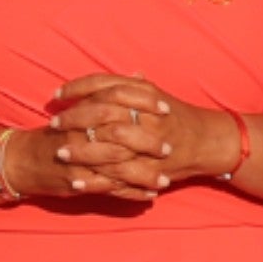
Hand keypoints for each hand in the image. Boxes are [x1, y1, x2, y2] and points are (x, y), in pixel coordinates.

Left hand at [46, 73, 240, 195]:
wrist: (209, 142)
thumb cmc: (177, 116)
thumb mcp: (155, 94)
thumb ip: (130, 85)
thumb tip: (106, 79)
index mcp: (144, 94)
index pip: (104, 85)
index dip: (77, 89)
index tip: (57, 95)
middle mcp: (147, 115)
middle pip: (102, 113)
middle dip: (74, 119)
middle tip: (53, 124)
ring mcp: (150, 143)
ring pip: (109, 145)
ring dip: (81, 150)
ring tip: (59, 153)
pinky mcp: (151, 169)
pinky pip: (120, 175)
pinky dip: (97, 180)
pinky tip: (77, 182)